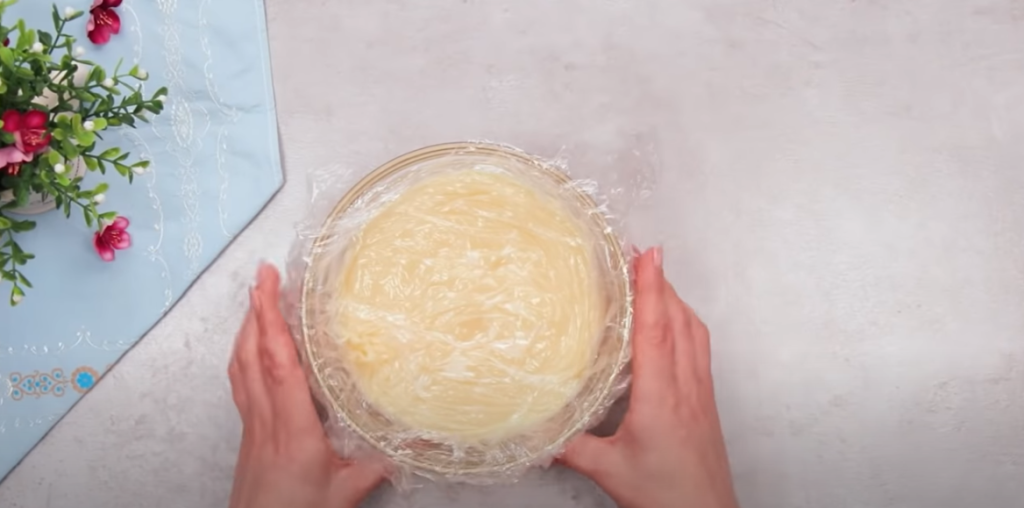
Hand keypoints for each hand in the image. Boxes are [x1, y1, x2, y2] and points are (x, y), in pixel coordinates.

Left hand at [228, 264, 386, 507]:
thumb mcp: (349, 490)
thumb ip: (384, 462)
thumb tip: (425, 439)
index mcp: (291, 428)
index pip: (277, 363)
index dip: (270, 319)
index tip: (269, 285)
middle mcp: (264, 419)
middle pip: (251, 354)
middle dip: (255, 309)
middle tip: (263, 274)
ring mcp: (250, 424)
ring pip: (239, 365)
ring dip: (246, 327)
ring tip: (256, 297)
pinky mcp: (247, 432)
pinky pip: (239, 382)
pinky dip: (242, 353)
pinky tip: (250, 346)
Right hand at [561, 248, 738, 507]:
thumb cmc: (668, 497)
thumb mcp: (609, 471)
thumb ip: (571, 447)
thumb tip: (538, 430)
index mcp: (661, 397)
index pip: (656, 331)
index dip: (651, 289)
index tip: (647, 255)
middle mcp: (686, 386)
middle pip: (679, 320)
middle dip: (662, 281)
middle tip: (642, 253)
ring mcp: (701, 391)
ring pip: (694, 331)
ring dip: (676, 299)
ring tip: (656, 277)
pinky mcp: (706, 400)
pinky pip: (700, 347)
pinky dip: (686, 322)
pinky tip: (675, 322)